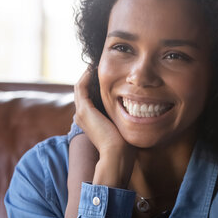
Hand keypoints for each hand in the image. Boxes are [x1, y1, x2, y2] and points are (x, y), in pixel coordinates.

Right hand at [74, 69, 135, 187]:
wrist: (117, 154)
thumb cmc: (124, 145)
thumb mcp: (123, 127)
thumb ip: (123, 117)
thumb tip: (137, 110)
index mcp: (90, 120)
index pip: (90, 97)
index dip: (97, 85)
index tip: (110, 74)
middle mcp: (82, 116)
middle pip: (84, 90)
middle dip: (92, 77)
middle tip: (102, 65)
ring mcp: (81, 112)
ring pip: (80, 87)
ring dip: (88, 74)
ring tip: (98, 63)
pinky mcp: (84, 109)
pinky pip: (81, 86)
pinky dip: (87, 76)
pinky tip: (95, 68)